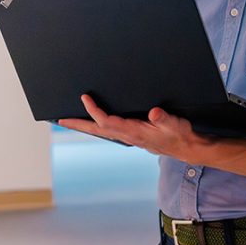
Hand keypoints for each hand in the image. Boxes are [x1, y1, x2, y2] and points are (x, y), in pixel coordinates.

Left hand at [58, 94, 210, 160]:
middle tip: (60, 119)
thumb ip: (164, 118)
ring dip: (85, 126)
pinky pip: (109, 130)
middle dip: (78, 124)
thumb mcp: (175, 124)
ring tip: (70, 120)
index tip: (85, 98)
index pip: (107, 121)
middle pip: (97, 129)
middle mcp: (127, 136)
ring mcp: (128, 137)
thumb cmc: (179, 134)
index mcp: (133, 132)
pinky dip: (97, 125)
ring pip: (101, 131)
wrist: (186, 147)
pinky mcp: (132, 135)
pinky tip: (94, 122)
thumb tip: (154, 113)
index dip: (94, 110)